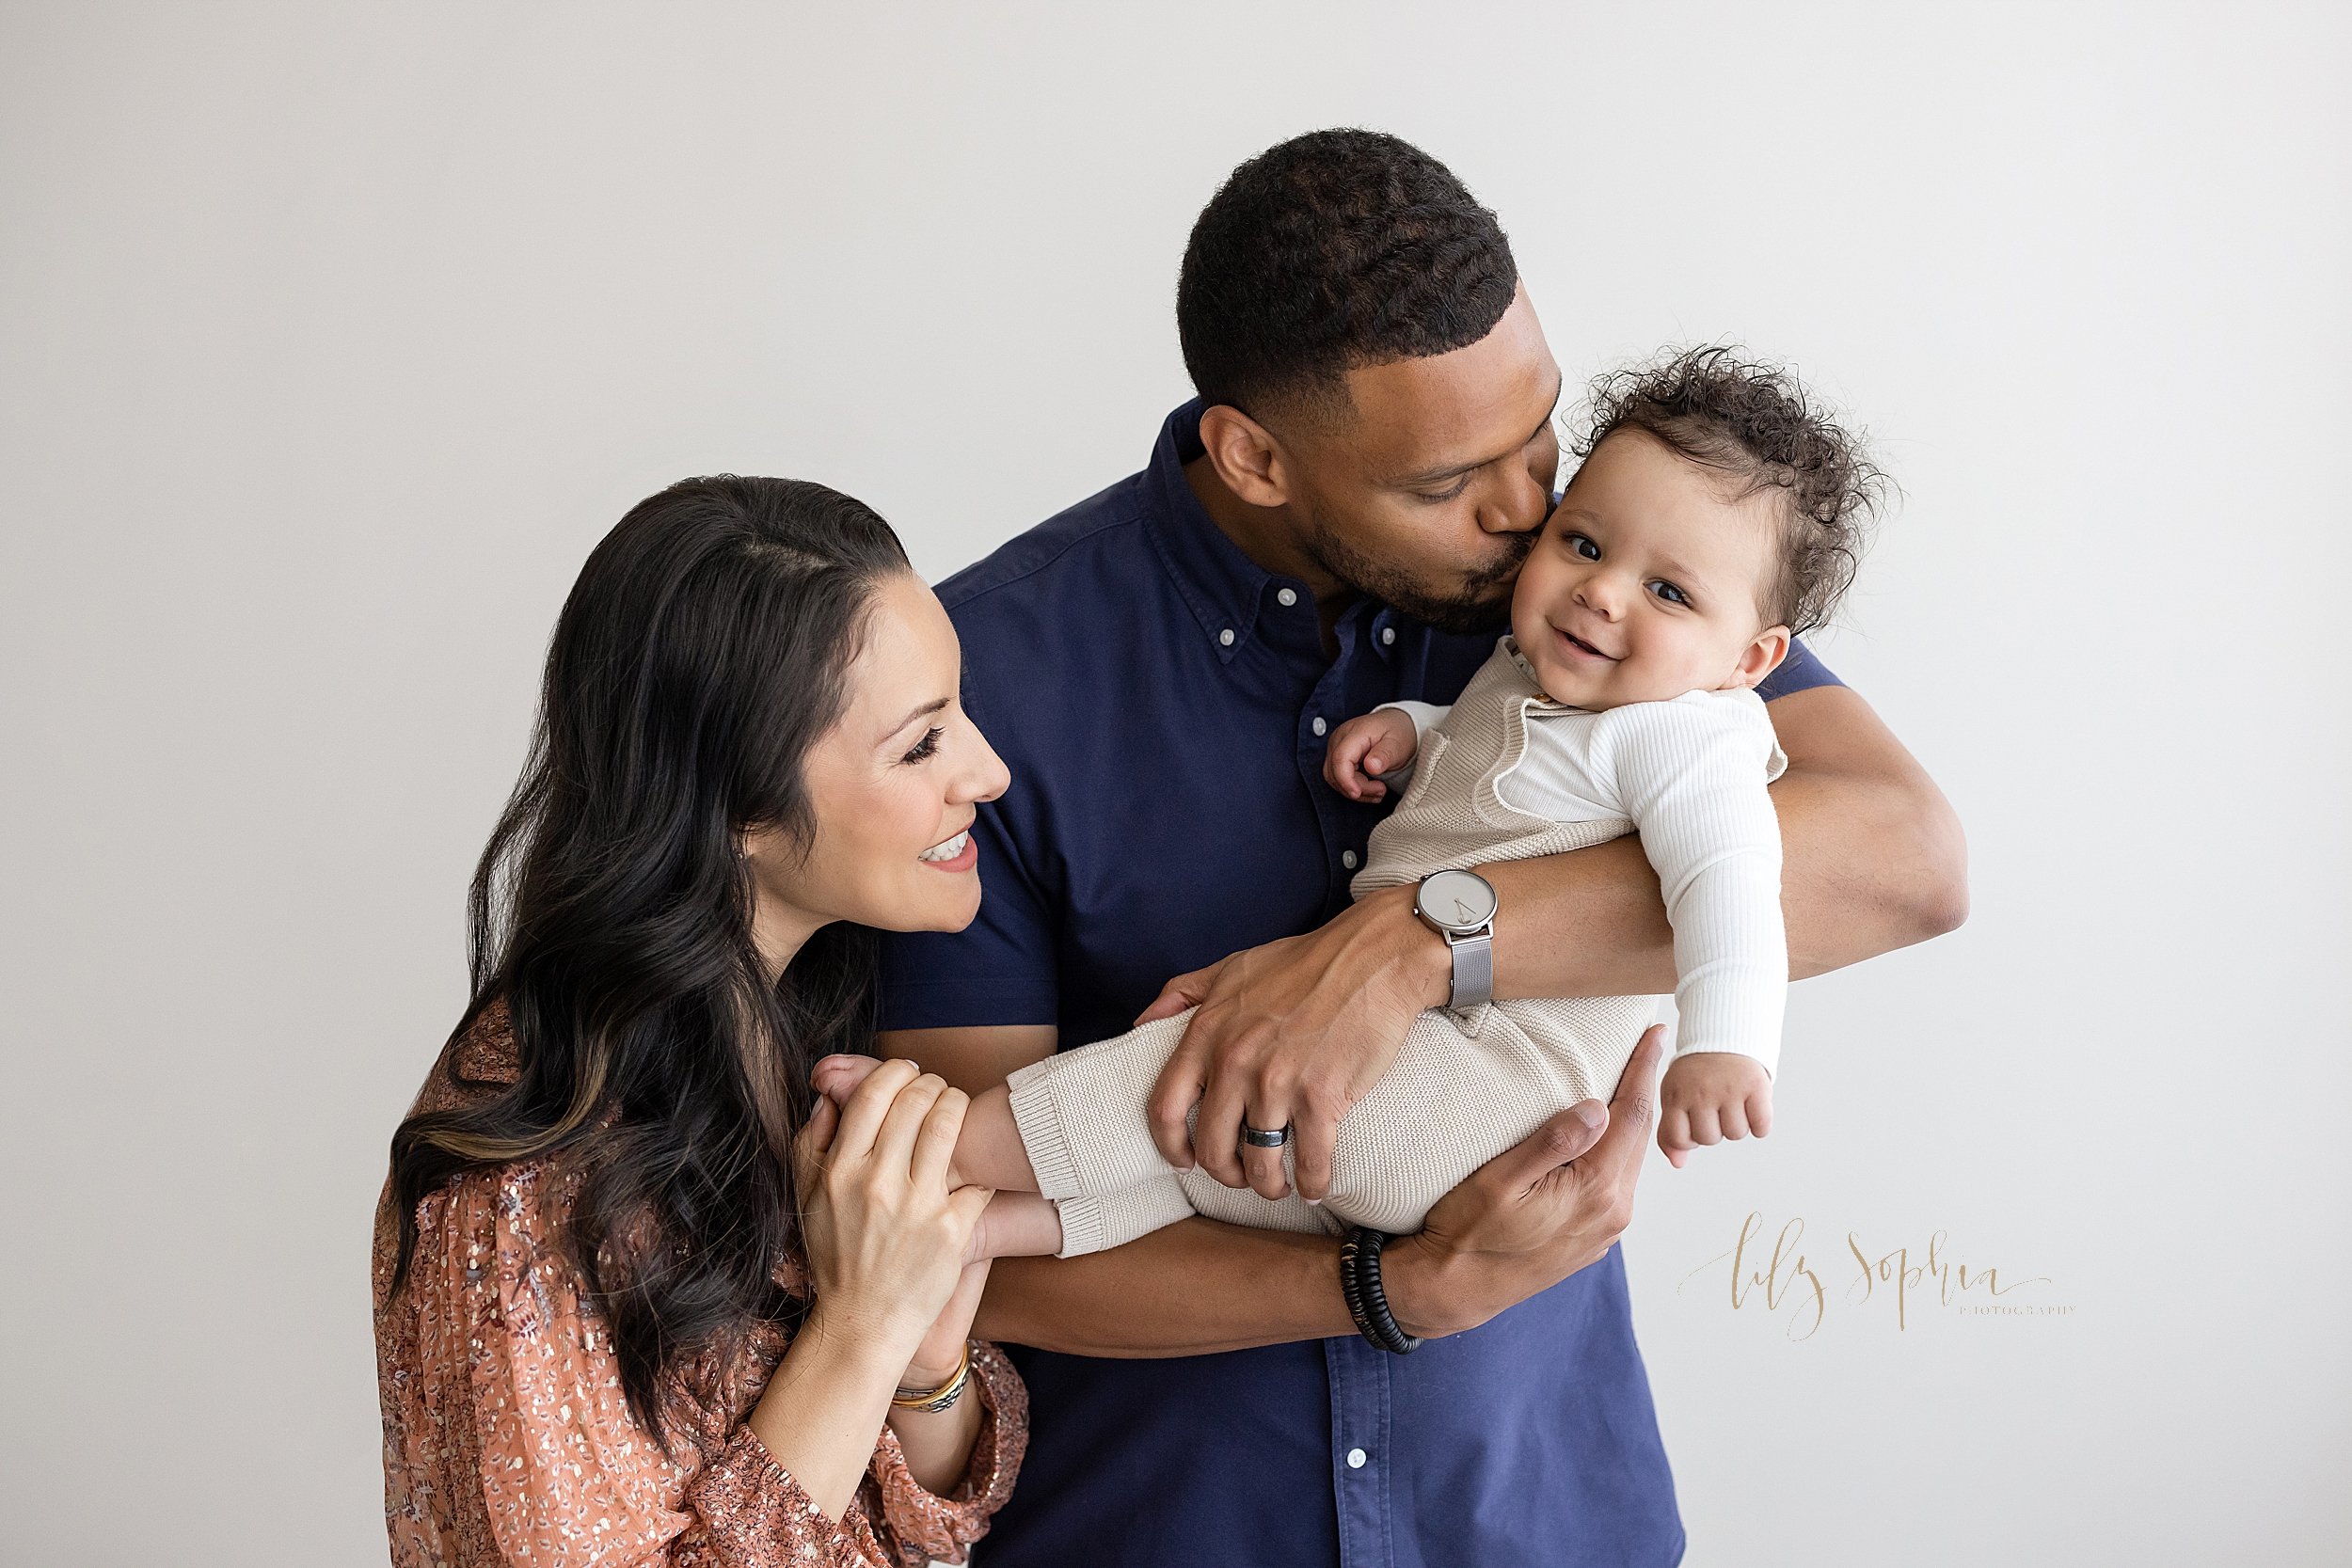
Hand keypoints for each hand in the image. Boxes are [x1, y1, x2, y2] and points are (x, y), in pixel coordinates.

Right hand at [791, 1059, 995, 1373]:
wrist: (863, 1324)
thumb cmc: (836, 1256)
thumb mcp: (806, 1197)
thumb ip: (812, 1141)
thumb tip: (829, 1095)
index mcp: (839, 1171)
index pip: (874, 1093)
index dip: (897, 1071)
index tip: (906, 1074)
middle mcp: (877, 1184)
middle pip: (916, 1099)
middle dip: (931, 1083)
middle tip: (936, 1090)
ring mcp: (917, 1207)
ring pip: (949, 1124)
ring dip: (958, 1105)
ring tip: (956, 1109)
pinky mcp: (952, 1231)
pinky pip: (978, 1176)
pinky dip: (981, 1164)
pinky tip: (976, 1164)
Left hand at [1137, 884, 1447, 1203]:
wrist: (1372, 958)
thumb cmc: (1304, 961)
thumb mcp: (1229, 968)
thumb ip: (1181, 995)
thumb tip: (1140, 1024)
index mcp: (1206, 1034)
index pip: (1164, 1108)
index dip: (1170, 1145)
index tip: (1184, 1160)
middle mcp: (1234, 1063)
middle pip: (1212, 1148)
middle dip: (1226, 1173)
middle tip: (1241, 1175)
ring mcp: (1277, 1084)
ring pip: (1259, 1164)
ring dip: (1268, 1186)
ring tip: (1279, 1185)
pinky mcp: (1322, 1098)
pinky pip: (1311, 1162)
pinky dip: (1314, 1184)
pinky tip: (1316, 1187)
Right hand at [1322, 709, 1419, 802]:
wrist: (1398, 725)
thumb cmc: (1398, 733)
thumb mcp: (1398, 744)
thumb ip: (1385, 755)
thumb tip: (1371, 766)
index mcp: (1356, 732)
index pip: (1341, 758)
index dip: (1346, 780)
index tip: (1358, 793)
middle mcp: (1340, 738)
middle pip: (1335, 771)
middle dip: (1356, 787)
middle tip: (1381, 790)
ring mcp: (1336, 746)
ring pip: (1333, 777)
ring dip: (1354, 790)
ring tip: (1378, 790)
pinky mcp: (1337, 755)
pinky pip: (1337, 777)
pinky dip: (1352, 787)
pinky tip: (1369, 788)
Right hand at [1383, 1025, 1664, 1338]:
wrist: (1455, 1290)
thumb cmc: (1468, 1233)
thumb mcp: (1500, 1180)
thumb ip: (1553, 1142)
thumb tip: (1598, 1107)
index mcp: (1596, 1192)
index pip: (1631, 1117)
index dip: (1644, 1071)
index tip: (1657, 1035)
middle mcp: (1612, 1213)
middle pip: (1639, 1138)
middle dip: (1644, 1090)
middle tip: (1650, 1047)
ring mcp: (1605, 1230)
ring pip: (1629, 1162)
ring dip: (1631, 1122)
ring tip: (1630, 1084)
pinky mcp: (1592, 1239)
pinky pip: (1616, 1184)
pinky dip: (1616, 1152)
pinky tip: (1604, 1138)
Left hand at [1657, 1051, 1773, 1167]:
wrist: (1723, 1037)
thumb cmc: (1695, 1075)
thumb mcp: (1674, 1097)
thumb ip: (1670, 1132)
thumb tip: (1677, 1164)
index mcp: (1676, 1094)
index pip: (1680, 1139)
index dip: (1690, 1136)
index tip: (1694, 1118)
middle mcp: (1701, 1092)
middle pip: (1709, 1139)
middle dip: (1714, 1127)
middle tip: (1716, 1105)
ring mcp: (1729, 1089)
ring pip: (1735, 1134)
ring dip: (1737, 1123)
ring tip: (1732, 1101)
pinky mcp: (1755, 1086)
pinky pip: (1761, 1127)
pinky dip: (1760, 1123)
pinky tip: (1751, 1106)